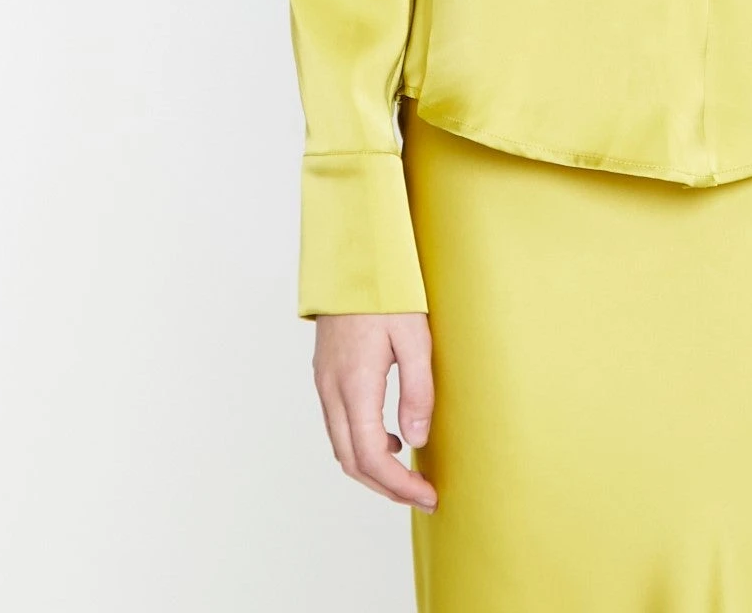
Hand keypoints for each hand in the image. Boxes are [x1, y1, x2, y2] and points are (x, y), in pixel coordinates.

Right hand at [311, 311, 437, 510]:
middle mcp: (332, 390)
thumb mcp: (415, 337)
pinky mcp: (325, 374)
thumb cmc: (387, 292)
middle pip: (351, 461)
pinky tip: (389, 435)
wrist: (352, 257)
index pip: (372, 456)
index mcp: (355, 385)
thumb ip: (417, 391)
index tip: (427, 495)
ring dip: (372, 468)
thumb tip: (415, 441)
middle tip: (421, 494)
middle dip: (386, 486)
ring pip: (341, 446)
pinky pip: (338, 424)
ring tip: (407, 473)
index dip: (399, 485)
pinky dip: (361, 443)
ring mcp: (324, 382)